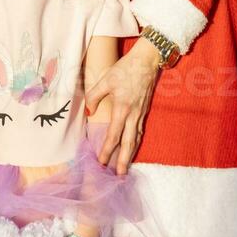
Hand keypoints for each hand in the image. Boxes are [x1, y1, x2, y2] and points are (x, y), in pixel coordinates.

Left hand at [85, 43, 160, 174]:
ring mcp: (140, 114)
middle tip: (119, 175)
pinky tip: (132, 147)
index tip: (101, 162)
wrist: (147, 61)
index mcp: (122, 109)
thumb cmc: (125, 69)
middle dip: (123, 160)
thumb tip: (89, 112)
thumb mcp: (105, 80)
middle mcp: (133, 115)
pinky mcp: (144, 111)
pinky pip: (140, 131)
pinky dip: (136, 143)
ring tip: (126, 167)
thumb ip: (94, 96)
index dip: (106, 150)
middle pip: (128, 143)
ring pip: (136, 139)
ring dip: (130, 154)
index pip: (113, 135)